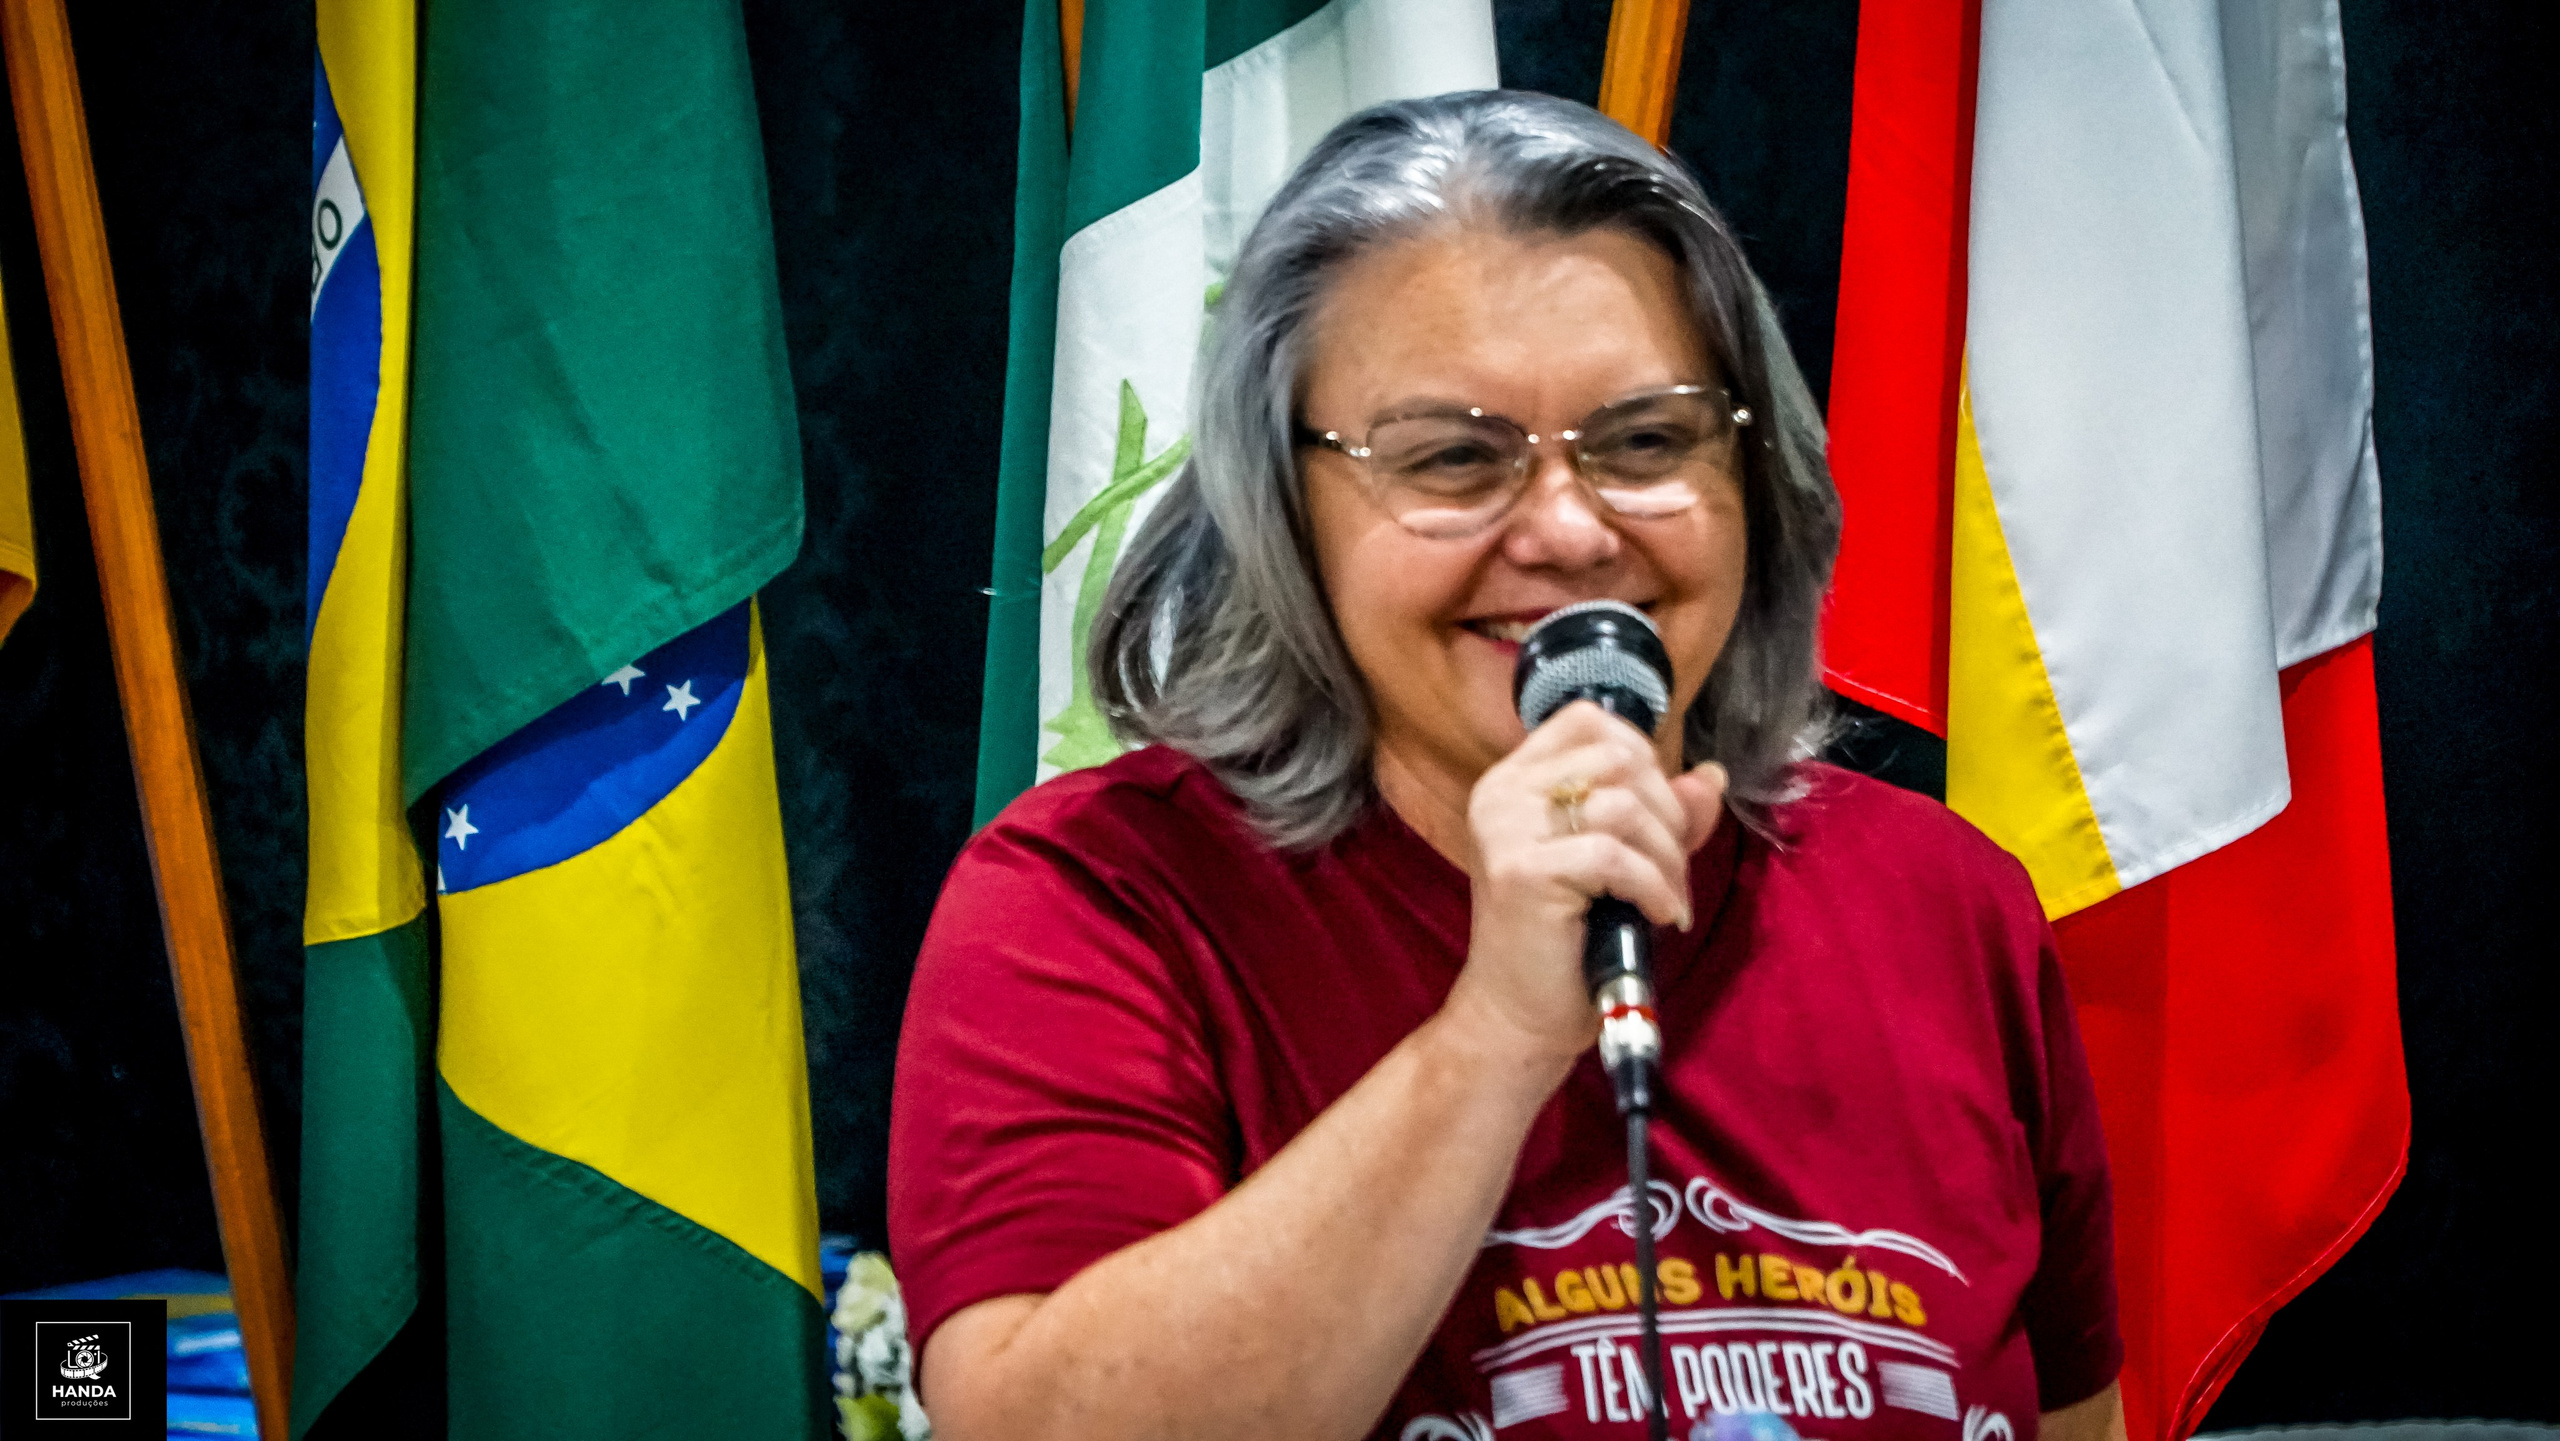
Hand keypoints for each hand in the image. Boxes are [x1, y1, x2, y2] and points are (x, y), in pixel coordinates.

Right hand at [1439, 701, 1727, 1070]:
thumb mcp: (1621, 863)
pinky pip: (1615, 856)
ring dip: (1667, 855)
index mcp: (1514, 780)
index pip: (1588, 719)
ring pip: (1622, 805)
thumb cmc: (1568, 939)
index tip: (1657, 813)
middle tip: (1671, 867)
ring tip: (1667, 897)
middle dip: (1666, 812)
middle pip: (1617, 757)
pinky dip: (1654, 887)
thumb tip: (1713, 776)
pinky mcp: (1522, 871)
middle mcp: (1501, 793)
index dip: (1642, 756)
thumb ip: (1660, 815)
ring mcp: (1506, 829)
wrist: (1520, 1014)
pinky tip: (1658, 916)